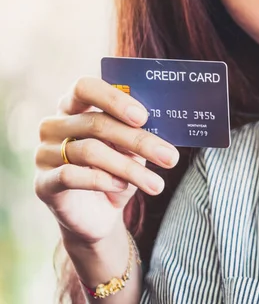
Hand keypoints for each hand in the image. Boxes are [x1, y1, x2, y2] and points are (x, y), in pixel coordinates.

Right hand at [34, 77, 179, 245]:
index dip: (114, 99)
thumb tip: (162, 124)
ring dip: (129, 168)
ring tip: (156, 185)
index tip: (143, 117)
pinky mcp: (43, 183)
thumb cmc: (117, 172)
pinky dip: (101, 180)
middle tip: (170, 158)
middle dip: (139, 141)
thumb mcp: (131, 150)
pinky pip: (71, 176)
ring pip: (90, 151)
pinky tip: (122, 186)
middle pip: (96, 123)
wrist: (99, 215)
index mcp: (74, 107)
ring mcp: (44, 154)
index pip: (85, 88)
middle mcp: (54, 126)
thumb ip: (137, 132)